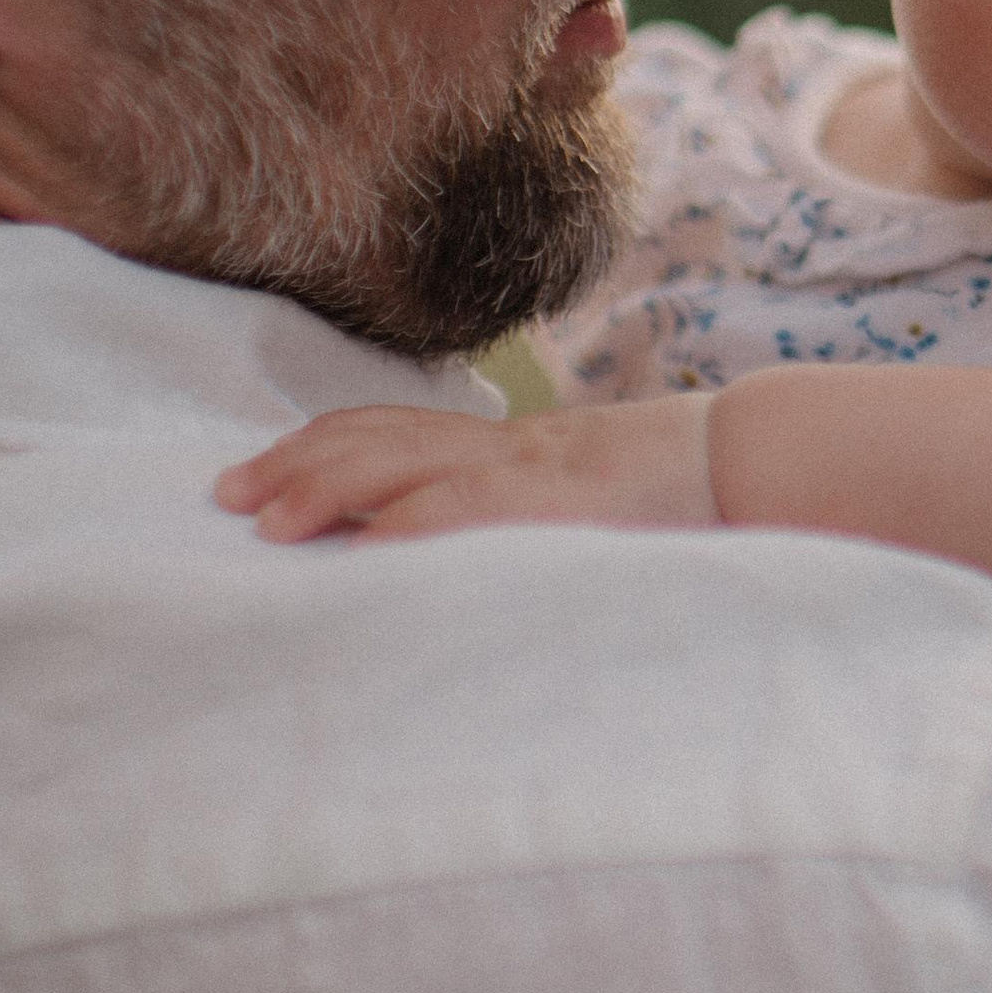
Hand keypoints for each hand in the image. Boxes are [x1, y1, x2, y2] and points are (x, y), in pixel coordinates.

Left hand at [214, 395, 717, 541]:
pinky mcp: (562, 501)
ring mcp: (535, 469)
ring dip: (328, 489)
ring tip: (266, 522)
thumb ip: (536, 517)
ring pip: (407, 463)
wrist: (766, 456)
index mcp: (515, 449)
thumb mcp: (596, 504)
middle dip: (296, 465)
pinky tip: (365, 546)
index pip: (398, 430)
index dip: (321, 448)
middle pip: (379, 438)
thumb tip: (477, 562)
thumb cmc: (692, 495)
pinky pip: (472, 507)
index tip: (258, 476)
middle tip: (225, 497)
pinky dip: (413, 523)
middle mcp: (511, 447)